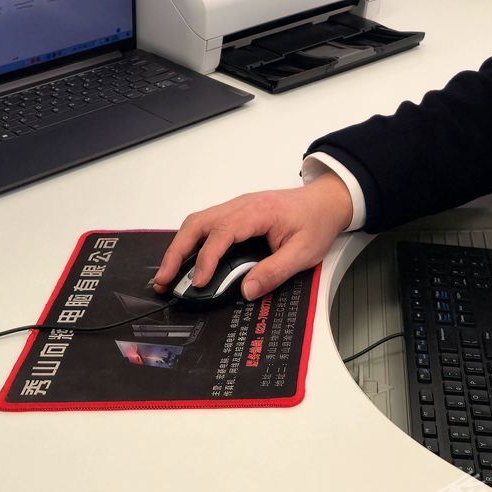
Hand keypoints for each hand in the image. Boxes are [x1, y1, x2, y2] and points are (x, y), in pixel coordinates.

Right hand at [150, 173, 353, 300]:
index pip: (222, 232)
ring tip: (168, 274)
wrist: (326, 201)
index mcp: (258, 212)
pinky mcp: (235, 214)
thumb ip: (275, 271)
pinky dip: (191, 241)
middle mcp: (241, 205)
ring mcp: (236, 207)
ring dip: (180, 246)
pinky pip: (206, 224)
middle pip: (198, 222)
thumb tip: (247, 290)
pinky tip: (186, 260)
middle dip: (177, 251)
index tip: (199, 281)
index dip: (207, 258)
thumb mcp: (304, 252)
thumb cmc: (316, 222)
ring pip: (197, 222)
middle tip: (165, 279)